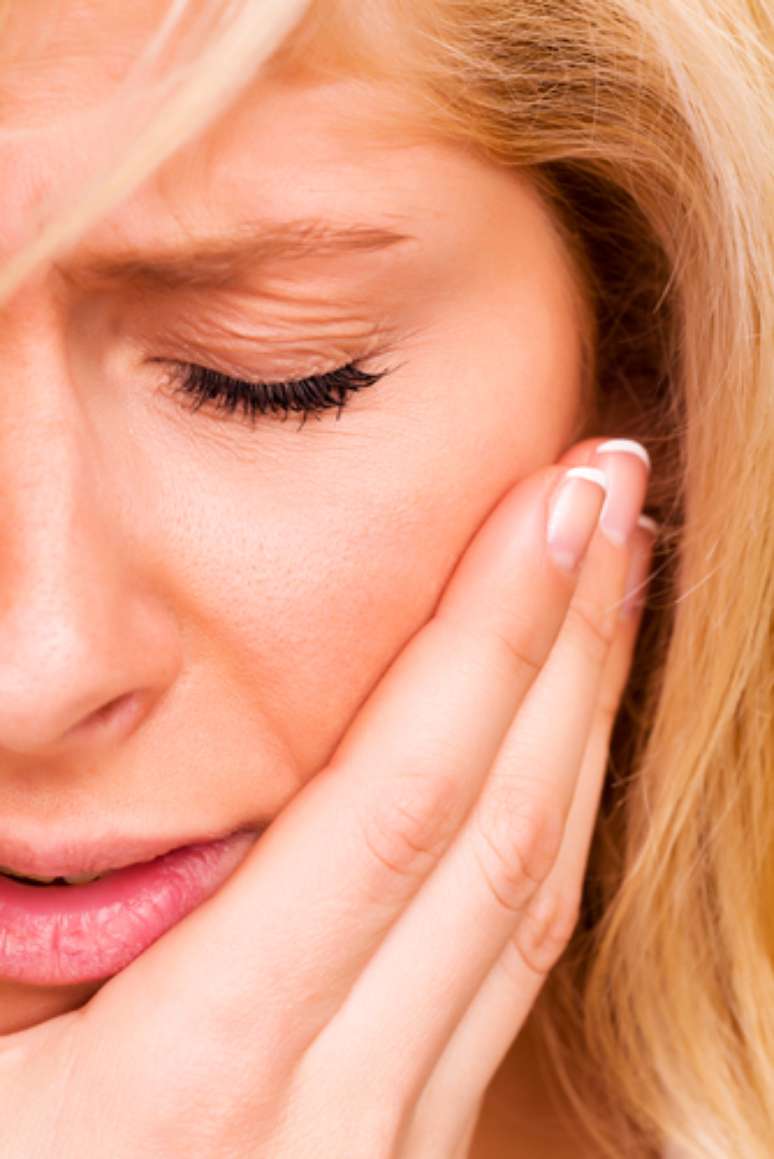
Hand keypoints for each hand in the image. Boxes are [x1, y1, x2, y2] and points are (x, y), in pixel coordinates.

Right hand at [0, 437, 654, 1158]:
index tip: (559, 498)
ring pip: (536, 915)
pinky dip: (550, 840)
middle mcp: (327, 1129)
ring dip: (585, 732)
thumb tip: (106, 726)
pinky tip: (553, 749)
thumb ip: (55, 898)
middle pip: (507, 846)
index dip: (492, 636)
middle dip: (574, 647)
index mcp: (194, 1088)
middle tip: (618, 488)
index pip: (401, 804)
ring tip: (612, 589)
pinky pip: (510, 982)